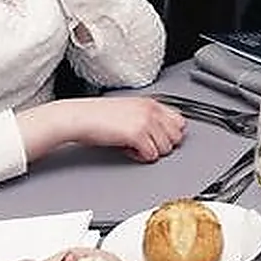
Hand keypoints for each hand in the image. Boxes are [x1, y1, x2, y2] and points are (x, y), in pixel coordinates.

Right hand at [18, 97, 185, 163]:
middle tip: (145, 144)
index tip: (159, 139)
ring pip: (166, 148)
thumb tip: (162, 133)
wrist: (81, 117)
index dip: (169, 134)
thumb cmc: (99, 116)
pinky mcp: (137, 135)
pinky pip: (151, 155)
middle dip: (162, 144)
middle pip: (176, 136)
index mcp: (151, 103)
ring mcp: (146, 122)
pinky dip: (140, 157)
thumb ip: (148, 117)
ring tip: (135, 147)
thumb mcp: (130, 110)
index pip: (179, 121)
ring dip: (151, 152)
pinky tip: (128, 150)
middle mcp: (151, 110)